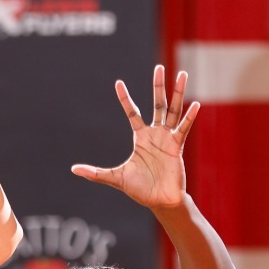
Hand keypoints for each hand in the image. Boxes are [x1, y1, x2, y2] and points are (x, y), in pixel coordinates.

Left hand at [71, 65, 198, 209]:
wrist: (160, 202)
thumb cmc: (141, 190)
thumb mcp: (115, 178)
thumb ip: (95, 173)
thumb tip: (74, 169)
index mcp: (141, 138)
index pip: (132, 112)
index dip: (125, 98)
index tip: (117, 83)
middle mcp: (155, 134)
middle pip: (157, 103)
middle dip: (158, 85)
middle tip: (159, 67)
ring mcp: (168, 138)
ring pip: (173, 110)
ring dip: (177, 92)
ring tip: (182, 74)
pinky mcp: (178, 146)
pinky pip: (184, 128)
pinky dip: (189, 116)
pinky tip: (195, 104)